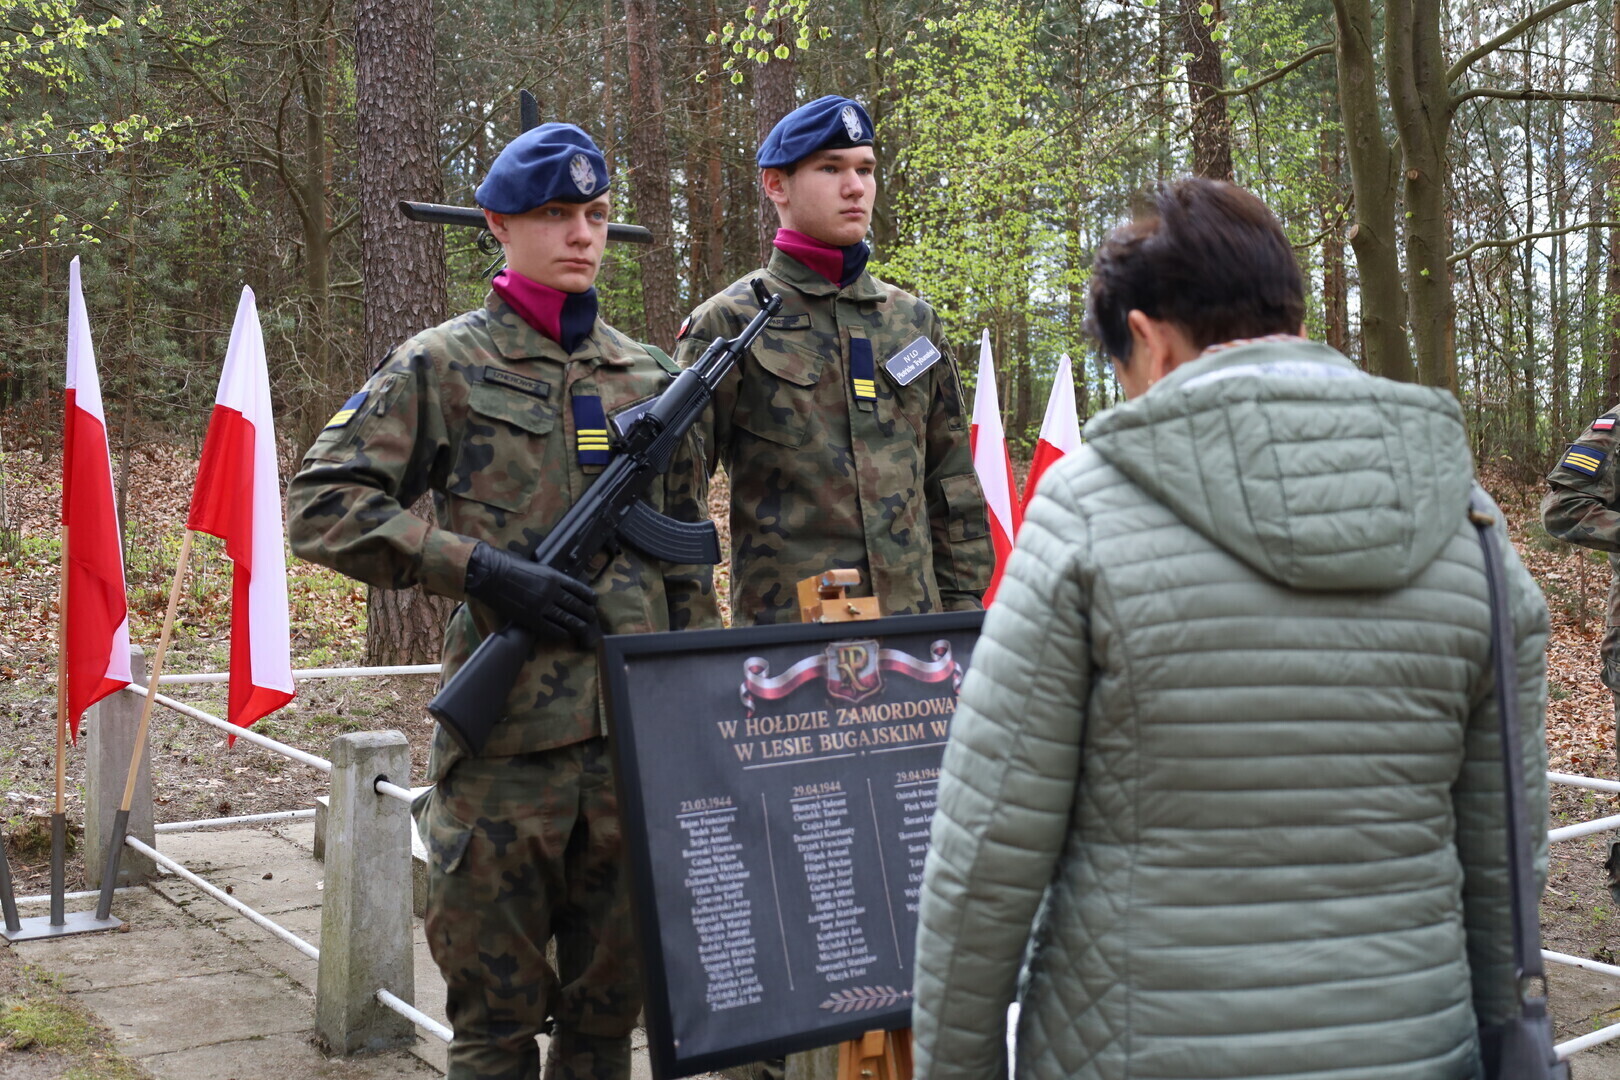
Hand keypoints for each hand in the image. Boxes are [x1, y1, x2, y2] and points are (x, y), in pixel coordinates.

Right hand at [464, 542, 598, 645]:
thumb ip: (549, 577)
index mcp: (554, 576)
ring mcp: (542, 605)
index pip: (579, 588)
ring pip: (567, 618)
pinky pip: (551, 628)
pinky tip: (565, 634)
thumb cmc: (509, 565)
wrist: (489, 574)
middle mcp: (551, 591)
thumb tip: (560, 585)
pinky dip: (561, 632)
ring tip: (585, 629)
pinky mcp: (531, 618)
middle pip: (576, 605)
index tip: (593, 601)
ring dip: (578, 625)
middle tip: (592, 618)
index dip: (588, 597)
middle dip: (587, 613)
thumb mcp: (536, 566)